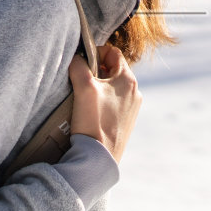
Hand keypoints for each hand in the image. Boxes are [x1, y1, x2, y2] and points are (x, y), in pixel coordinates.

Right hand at [67, 45, 139, 161]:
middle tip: (80, 80)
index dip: (96, 53)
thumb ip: (78, 66)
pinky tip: (90, 112)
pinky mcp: (126, 122)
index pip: (113, 53)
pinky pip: (114, 104)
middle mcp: (135, 93)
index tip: (82, 63)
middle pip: (113, 70)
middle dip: (96, 71)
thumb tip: (76, 58)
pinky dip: (102, 102)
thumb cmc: (93, 121)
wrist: (99, 157)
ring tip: (83, 98)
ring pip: (113, 88)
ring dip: (98, 88)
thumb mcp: (83, 87)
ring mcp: (132, 109)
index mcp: (128, 80)